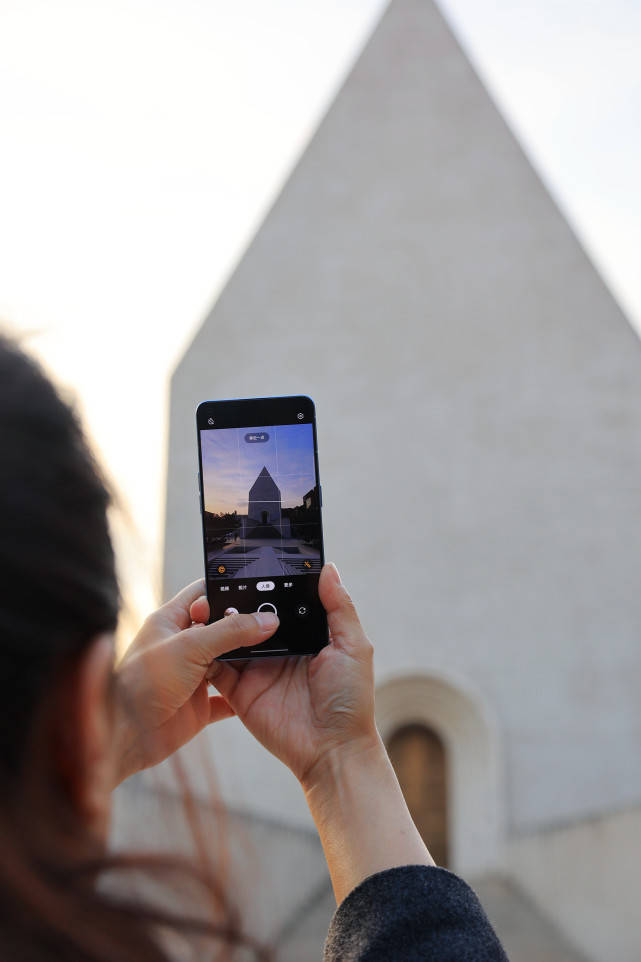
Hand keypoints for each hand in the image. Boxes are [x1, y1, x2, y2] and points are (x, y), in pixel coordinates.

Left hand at [114, 580, 278, 783]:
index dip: (227, 590)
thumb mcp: (190, 647)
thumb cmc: (143, 683)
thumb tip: (267, 620)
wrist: (127, 737)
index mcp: (171, 621)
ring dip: (247, 659)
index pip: (202, 594)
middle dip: (244, 625)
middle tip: (275, 619)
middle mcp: (182, 646)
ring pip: (227, 661)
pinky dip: (242, 695)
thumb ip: (230, 631)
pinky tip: (262, 688)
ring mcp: (192, 675)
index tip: (257, 589)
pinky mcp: (199, 704)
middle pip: (220, 627)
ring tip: (278, 648)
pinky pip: (227, 698)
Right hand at [204, 563, 378, 786]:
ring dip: (218, 622)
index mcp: (305, 634)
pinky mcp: (239, 690)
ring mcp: (256, 668)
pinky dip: (205, 653)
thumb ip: (339, 607)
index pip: (282, 601)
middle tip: (220, 580)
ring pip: (229, 636)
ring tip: (206, 603)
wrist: (332, 750)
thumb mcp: (353, 647)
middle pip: (251, 615)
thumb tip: (328, 568)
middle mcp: (278, 648)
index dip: (269, 584)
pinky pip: (216, 667)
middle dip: (236, 600)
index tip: (253, 562)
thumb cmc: (350, 699)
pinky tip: (196, 636)